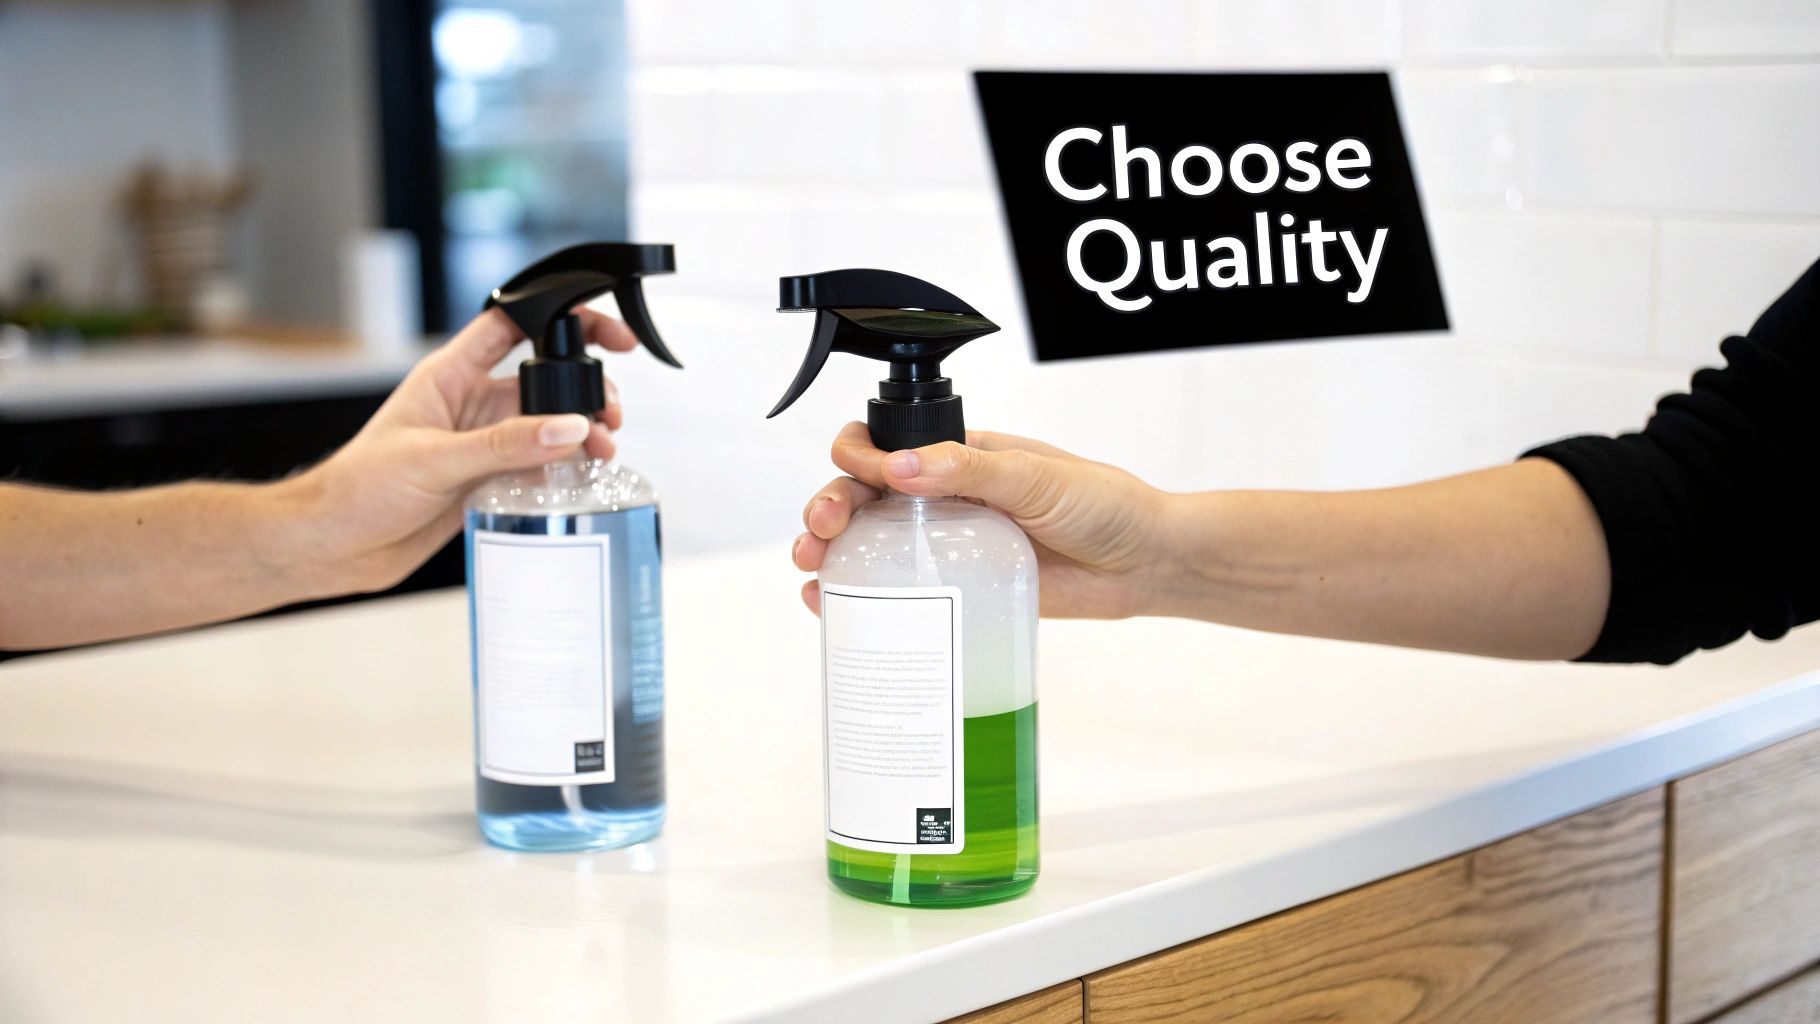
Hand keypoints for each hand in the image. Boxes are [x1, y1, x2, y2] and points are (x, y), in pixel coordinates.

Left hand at [274, 307, 637, 594]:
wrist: (333, 546)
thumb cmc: (357, 490)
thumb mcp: (434, 460)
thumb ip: (504, 445)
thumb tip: (567, 427)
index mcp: (449, 376)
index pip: (511, 326)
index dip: (558, 315)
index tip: (604, 329)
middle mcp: (471, 405)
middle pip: (544, 380)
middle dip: (584, 390)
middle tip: (609, 415)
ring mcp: (482, 443)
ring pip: (547, 427)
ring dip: (580, 436)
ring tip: (601, 453)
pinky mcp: (487, 481)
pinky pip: (538, 468)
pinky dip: (565, 472)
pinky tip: (580, 481)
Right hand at [791, 422, 1174, 618]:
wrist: (1146, 564)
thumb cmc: (1104, 506)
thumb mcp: (1037, 477)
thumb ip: (970, 470)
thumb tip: (900, 466)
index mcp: (960, 456)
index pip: (887, 446)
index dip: (857, 457)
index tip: (853, 475)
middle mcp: (946, 498)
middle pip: (864, 497)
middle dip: (829, 508)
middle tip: (821, 534)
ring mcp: (950, 547)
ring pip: (871, 546)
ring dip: (831, 553)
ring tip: (813, 573)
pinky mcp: (961, 592)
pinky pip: (901, 594)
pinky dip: (858, 600)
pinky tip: (831, 608)